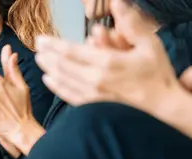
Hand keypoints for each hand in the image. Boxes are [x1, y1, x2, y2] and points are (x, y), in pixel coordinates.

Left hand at [34, 0, 180, 114]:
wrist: (162, 107)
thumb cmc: (156, 74)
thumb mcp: (148, 44)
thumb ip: (130, 24)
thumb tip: (118, 3)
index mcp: (107, 63)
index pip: (72, 52)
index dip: (53, 44)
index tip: (41, 39)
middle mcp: (95, 80)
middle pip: (62, 66)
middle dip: (47, 55)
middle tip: (37, 47)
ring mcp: (92, 96)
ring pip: (62, 80)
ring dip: (48, 69)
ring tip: (40, 60)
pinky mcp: (93, 107)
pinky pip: (68, 96)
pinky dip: (56, 87)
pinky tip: (49, 80)